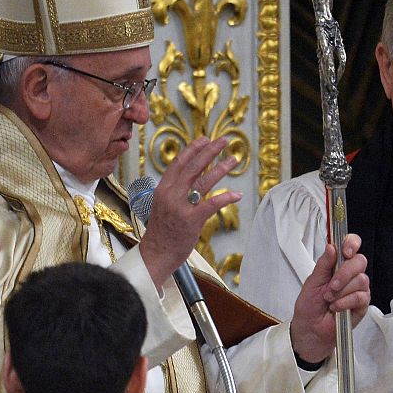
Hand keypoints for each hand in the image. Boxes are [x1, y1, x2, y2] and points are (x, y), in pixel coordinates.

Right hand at [138, 137, 240, 286]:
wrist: (156, 253)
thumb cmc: (162, 230)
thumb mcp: (163, 203)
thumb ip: (175, 189)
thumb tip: (192, 175)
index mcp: (163, 188)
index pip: (179, 162)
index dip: (193, 149)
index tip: (205, 139)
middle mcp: (171, 194)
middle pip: (193, 167)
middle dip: (209, 151)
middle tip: (223, 141)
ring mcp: (181, 207)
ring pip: (203, 182)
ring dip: (221, 169)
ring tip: (233, 160)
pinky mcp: (192, 220)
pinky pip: (211, 204)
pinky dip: (226, 198)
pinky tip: (237, 194)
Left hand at [289, 234, 369, 363]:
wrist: (310, 329)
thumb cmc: (309, 305)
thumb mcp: (312, 281)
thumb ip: (323, 264)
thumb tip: (331, 246)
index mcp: (337, 265)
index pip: (351, 245)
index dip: (352, 243)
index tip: (345, 251)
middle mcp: (350, 274)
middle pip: (360, 261)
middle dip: (344, 272)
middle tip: (331, 285)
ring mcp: (358, 289)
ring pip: (361, 279)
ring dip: (342, 290)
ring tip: (329, 299)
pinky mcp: (362, 305)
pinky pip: (360, 297)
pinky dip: (345, 302)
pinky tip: (336, 307)